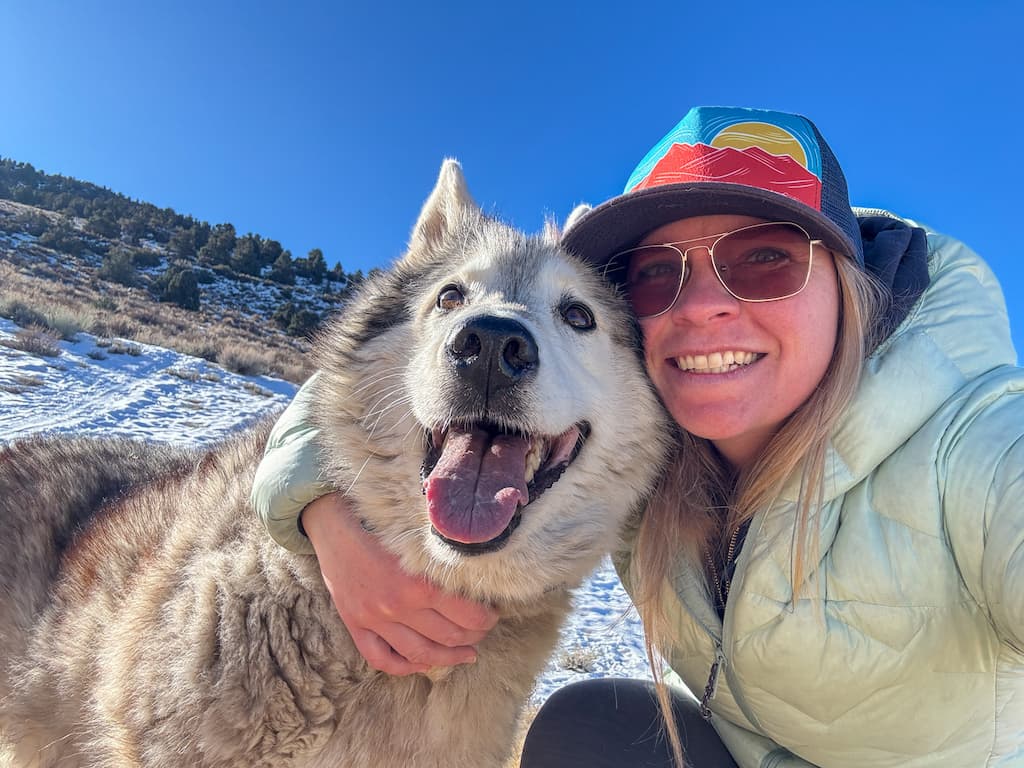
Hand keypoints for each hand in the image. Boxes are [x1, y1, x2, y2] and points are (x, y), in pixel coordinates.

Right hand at [301, 493, 497, 674]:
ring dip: (449, 658)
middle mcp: (399, 606)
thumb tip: (480, 576)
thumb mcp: (419, 538)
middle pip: (449, 637)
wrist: (335, 525)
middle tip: (483, 631)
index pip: (468, 615)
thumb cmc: (382, 526)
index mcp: (420, 582)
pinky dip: (405, 667)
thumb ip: (445, 561)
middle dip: (474, 637)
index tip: (493, 614)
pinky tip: (424, 663)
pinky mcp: (356, 625)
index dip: (487, 619)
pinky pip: (382, 659)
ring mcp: (375, 619)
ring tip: (466, 654)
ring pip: (421, 653)